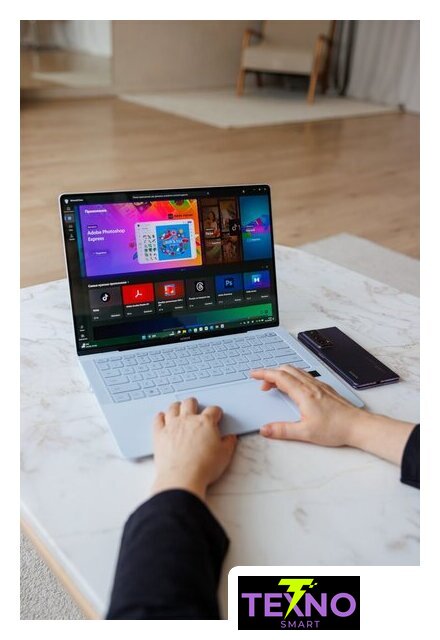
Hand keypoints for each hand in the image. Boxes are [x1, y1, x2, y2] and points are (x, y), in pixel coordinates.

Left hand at [151, 397, 236, 501]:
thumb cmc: (203, 467)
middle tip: (196, 406)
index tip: (216, 414)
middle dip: (194, 403)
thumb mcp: (224, 456)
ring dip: (177, 407)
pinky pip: (158, 419)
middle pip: (190, 403)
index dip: (216, 412)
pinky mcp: (159, 434)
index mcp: (205, 423)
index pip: (213, 410)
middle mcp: (188, 420)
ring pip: (173, 408)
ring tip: (179, 409)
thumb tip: (230, 438)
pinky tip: (162, 417)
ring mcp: (172, 426)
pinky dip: (160, 417)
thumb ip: (228, 443)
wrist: (182, 478)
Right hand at [250, 365, 413, 464]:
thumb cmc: (336, 428)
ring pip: (296, 371)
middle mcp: (311, 385)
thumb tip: (265, 429)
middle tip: (262, 384)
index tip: (253, 374)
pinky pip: (305, 375)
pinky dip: (293, 376)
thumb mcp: (305, 433)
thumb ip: (282, 430)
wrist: (358, 426)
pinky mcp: (325, 388)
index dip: (263, 373)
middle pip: (286, 369)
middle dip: (270, 373)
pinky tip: (294, 388)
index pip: (279, 376)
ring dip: (282, 374)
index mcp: (303, 393)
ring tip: (275, 385)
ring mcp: (319, 385)